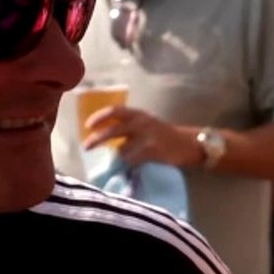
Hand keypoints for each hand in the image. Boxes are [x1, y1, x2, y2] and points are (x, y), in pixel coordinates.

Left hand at [83, 105, 201, 167]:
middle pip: (113, 130)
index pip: (115, 111)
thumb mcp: (145, 123)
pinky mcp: (151, 151)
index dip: (99, 117)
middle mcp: (142, 123)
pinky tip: (136, 163)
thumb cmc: (162, 134)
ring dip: (120, 155)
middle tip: (86, 147)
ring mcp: (147, 138)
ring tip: (127, 157)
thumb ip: (127, 125)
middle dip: (96, 139)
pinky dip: (130, 162)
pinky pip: (132, 159)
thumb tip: (101, 133)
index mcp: (139, 114)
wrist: (187, 144)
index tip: (87, 126)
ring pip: (121, 149)